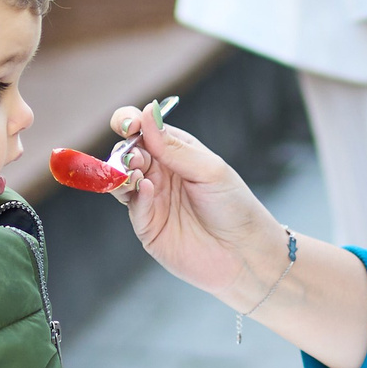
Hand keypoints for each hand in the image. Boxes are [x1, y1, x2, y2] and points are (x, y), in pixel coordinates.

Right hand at [106, 103, 287, 303]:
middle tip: (134, 156)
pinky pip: (134, 206)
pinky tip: (148, 189)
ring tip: (135, 171)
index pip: (144, 129)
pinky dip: (137, 195)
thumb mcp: (209, 170)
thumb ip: (175, 147)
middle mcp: (160, 173)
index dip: (130, 122)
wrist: (245, 254)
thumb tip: (147, 113)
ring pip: (122, 179)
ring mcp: (152, 200)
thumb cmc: (234, 207)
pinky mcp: (148, 226)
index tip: (128, 123)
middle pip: (127, 152)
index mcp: (176, 152)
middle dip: (125, 149)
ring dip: (122, 171)